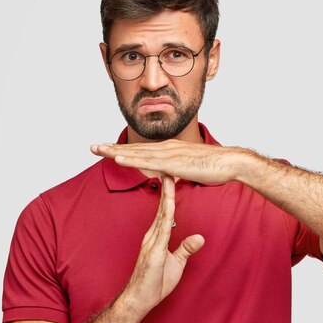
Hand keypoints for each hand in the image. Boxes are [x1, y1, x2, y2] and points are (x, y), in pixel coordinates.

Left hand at [91, 140, 253, 183]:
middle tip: (93, 146)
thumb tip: (168, 175)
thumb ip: (176, 171)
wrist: (229, 162)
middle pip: (134, 148)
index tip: (107, 149)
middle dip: (112, 147)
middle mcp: (166, 148)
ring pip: (137, 153)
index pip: (142, 150)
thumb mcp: (189, 169)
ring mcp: (169, 154)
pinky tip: (117, 158)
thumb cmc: (214, 166)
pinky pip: (147, 162)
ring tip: (98, 150)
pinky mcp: (173, 163)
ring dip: (115, 151)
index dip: (124, 149)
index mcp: (170, 150)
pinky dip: (131, 159)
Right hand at [120, 175, 204, 316]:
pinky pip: (162, 231)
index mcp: (157, 236)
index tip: (174, 177)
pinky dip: (166, 216)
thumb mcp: (177, 264)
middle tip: (171, 166)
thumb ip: (186, 249)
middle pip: (162, 206)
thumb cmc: (154, 283)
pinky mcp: (153, 252)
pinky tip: (170, 206)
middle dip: (167, 187)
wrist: (138, 300)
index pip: (165, 210)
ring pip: (161, 214)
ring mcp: (151, 242)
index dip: (170, 194)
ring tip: (169, 177)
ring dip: (166, 196)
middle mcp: (152, 235)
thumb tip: (200, 237)